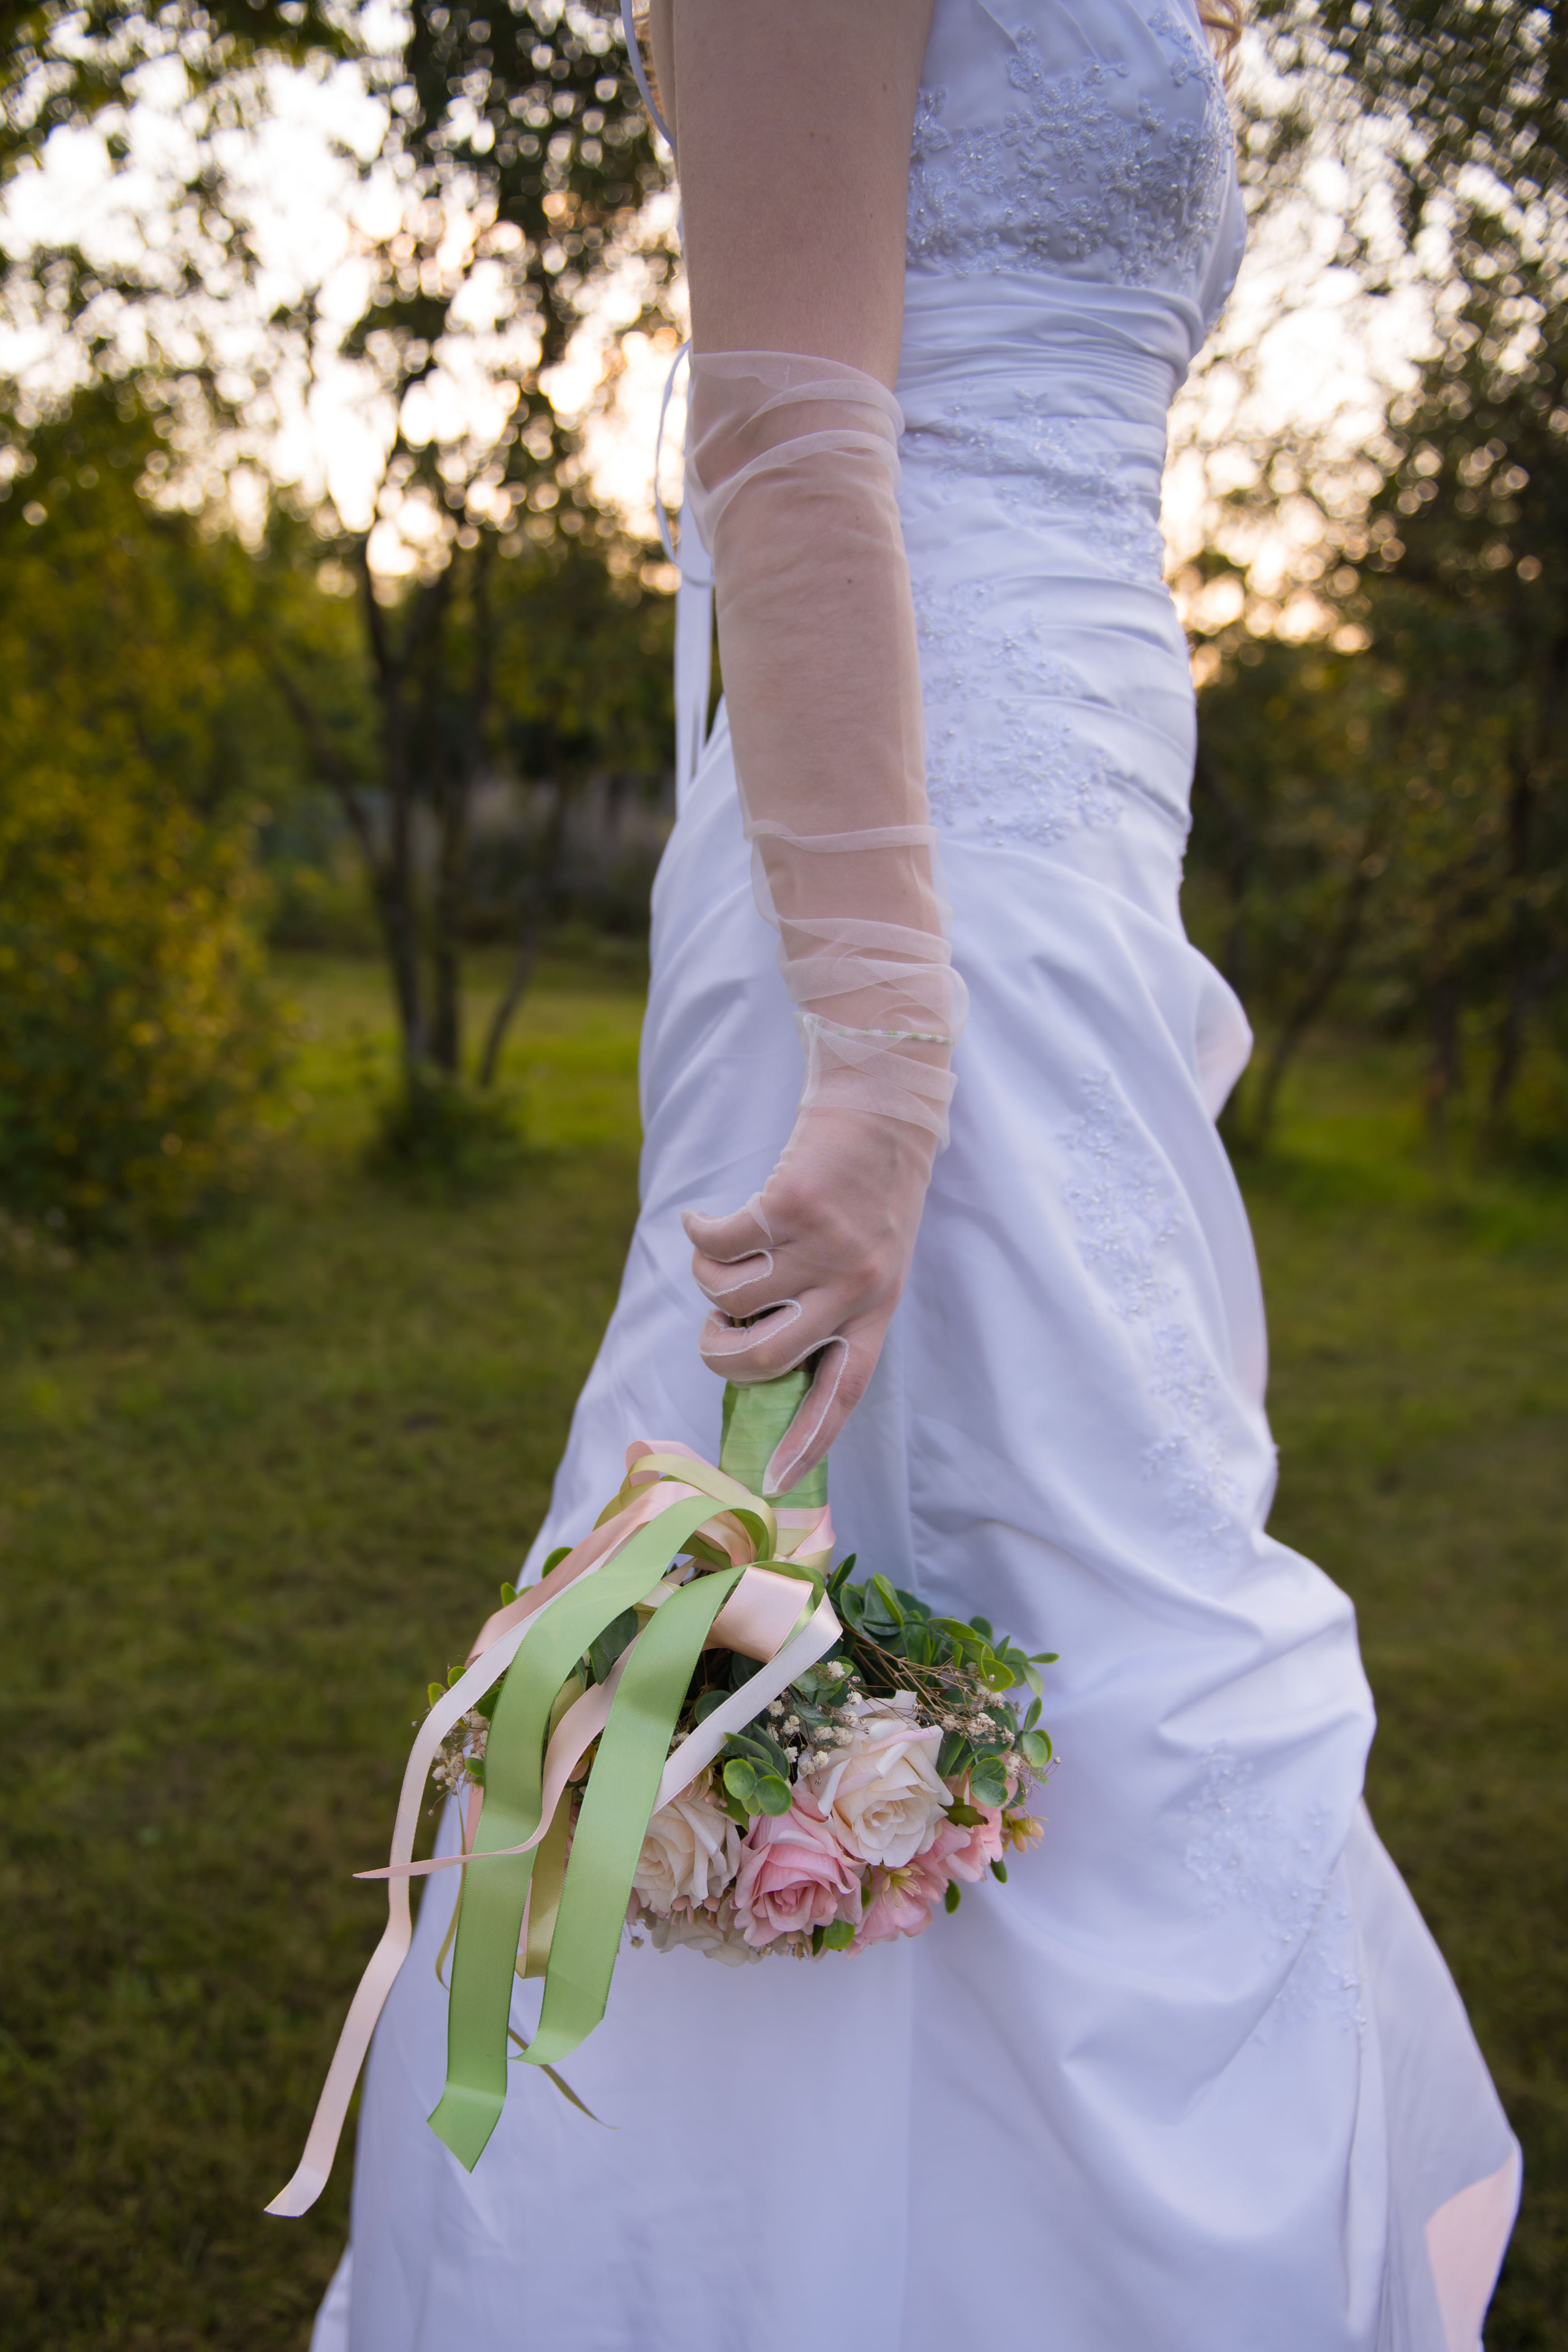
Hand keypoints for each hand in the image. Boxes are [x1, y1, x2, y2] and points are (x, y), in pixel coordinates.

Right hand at [682, 1106, 933, 1493]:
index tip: (773, 1481)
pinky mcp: (790, 1207)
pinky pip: (717, 1247)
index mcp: (877, 1308)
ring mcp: (823, 1247)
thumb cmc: (870, 1189)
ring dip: (710, 1280)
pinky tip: (706, 1219)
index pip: (843, 1390)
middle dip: (721, 1352)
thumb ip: (830, 1308)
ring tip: (725, 1251)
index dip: (807, 1440)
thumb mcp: (871, 1259)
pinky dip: (699, 1234)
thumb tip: (755, 1355)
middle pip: (766, 1356)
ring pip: (730, 1296)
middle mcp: (855, 1286)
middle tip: (717, 1327)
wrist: (884, 1105)